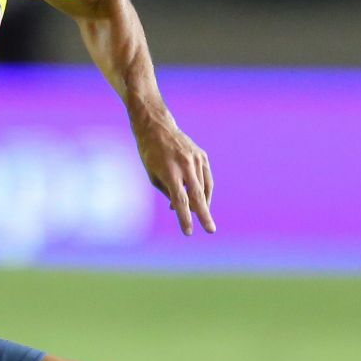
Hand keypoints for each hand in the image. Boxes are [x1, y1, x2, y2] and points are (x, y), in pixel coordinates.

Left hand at [131, 108, 214, 234]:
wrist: (157, 127)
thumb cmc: (150, 154)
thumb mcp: (153, 175)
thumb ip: (168, 191)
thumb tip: (178, 207)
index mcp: (170, 171)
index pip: (179, 200)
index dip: (184, 217)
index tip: (188, 232)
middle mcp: (185, 165)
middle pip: (197, 196)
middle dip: (204, 215)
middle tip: (210, 230)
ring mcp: (196, 159)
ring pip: (204, 188)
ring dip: (203, 204)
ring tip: (202, 216)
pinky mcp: (202, 156)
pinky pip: (206, 178)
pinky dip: (204, 190)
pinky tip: (201, 200)